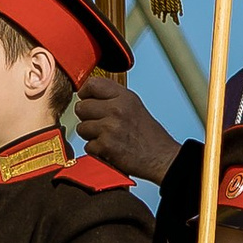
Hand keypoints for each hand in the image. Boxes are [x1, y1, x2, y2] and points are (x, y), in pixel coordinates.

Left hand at [74, 70, 181, 186]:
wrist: (160, 158)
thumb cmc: (149, 136)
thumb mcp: (134, 106)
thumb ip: (112, 98)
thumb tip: (89, 95)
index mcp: (124, 97)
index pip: (92, 84)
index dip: (85, 94)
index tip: (87, 100)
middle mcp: (116, 109)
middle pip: (81, 107)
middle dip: (87, 117)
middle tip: (101, 124)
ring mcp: (110, 127)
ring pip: (81, 128)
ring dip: (91, 135)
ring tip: (108, 137)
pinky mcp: (105, 146)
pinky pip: (87, 146)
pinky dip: (96, 150)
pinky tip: (110, 148)